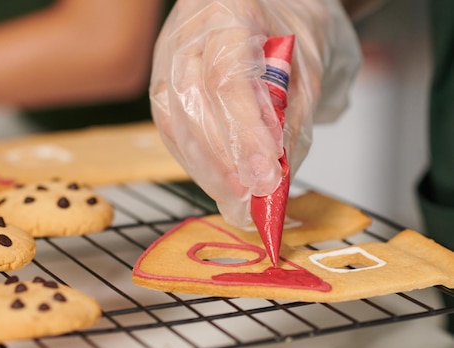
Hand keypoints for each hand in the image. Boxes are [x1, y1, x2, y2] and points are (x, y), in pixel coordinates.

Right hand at [150, 0, 360, 227]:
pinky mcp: (166, 81)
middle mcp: (188, 31)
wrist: (277, 4)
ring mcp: (170, 56)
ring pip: (173, 120)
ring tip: (235, 199)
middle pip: (190, 103)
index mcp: (229, 11)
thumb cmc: (294, 22)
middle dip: (220, 161)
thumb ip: (291, 116)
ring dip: (206, 169)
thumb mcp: (310, 63)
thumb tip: (275, 172)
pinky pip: (171, 128)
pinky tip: (217, 181)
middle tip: (248, 197)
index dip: (244, 133)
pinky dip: (196, 160)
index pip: (227, 79)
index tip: (264, 174)